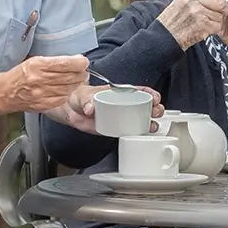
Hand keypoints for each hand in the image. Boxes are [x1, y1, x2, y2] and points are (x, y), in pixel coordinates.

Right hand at [0, 55, 89, 112]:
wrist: (6, 92)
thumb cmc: (22, 74)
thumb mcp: (35, 61)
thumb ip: (55, 61)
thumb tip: (76, 59)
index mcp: (37, 65)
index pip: (64, 63)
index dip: (79, 63)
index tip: (84, 62)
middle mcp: (39, 80)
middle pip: (69, 76)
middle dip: (81, 73)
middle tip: (84, 71)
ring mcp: (41, 94)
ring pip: (68, 88)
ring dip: (77, 84)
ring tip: (78, 79)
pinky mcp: (43, 105)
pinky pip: (63, 98)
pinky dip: (68, 93)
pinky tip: (68, 89)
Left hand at [50, 83, 165, 133]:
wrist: (71, 111)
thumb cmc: (80, 98)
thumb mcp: (83, 95)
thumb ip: (87, 100)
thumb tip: (90, 108)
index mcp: (120, 93)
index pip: (140, 91)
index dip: (150, 94)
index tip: (155, 98)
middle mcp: (124, 105)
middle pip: (146, 106)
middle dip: (155, 109)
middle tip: (155, 112)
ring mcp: (122, 117)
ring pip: (142, 120)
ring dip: (151, 123)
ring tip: (152, 126)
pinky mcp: (117, 129)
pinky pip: (131, 132)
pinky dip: (139, 134)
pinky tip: (142, 135)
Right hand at [156, 0, 227, 47]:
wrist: (165, 35)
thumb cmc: (176, 17)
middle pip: (221, 0)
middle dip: (222, 9)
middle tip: (216, 12)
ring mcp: (197, 12)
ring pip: (221, 15)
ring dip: (217, 20)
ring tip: (205, 21)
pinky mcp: (201, 25)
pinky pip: (218, 26)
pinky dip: (214, 29)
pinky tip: (204, 28)